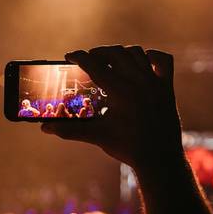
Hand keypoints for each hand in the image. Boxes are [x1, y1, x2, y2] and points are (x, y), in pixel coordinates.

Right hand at [41, 45, 182, 168]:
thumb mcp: (97, 136)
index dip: (79, 57)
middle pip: (115, 53)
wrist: (160, 160)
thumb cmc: (127, 148)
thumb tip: (45, 128)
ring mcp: (155, 83)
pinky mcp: (167, 88)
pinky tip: (141, 62)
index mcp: (120, 92)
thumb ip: (69, 129)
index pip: (94, 65)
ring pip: (136, 53)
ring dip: (120, 53)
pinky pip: (163, 61)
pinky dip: (151, 56)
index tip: (69, 56)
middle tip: (88, 60)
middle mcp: (139, 82)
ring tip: (109, 61)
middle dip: (98, 53)